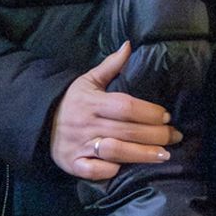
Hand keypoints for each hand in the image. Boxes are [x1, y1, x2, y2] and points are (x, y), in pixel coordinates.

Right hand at [49, 42, 181, 180]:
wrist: (40, 122)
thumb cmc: (73, 101)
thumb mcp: (88, 80)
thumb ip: (112, 65)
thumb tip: (129, 44)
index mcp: (92, 102)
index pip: (125, 106)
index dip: (149, 112)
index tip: (167, 116)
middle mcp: (86, 124)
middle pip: (127, 130)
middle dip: (155, 135)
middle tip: (175, 136)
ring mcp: (79, 146)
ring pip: (115, 151)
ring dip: (142, 154)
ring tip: (164, 155)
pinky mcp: (73, 164)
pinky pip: (95, 170)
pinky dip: (111, 170)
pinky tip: (128, 168)